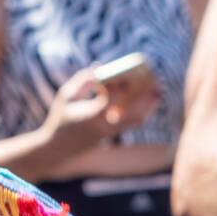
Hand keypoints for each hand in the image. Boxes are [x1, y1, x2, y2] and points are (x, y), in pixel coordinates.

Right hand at [36, 62, 158, 160]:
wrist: (59, 148)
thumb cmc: (60, 119)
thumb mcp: (65, 97)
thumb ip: (81, 81)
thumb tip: (99, 67)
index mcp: (90, 115)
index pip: (112, 99)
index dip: (121, 86)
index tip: (127, 73)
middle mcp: (104, 126)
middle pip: (131, 111)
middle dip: (143, 96)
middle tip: (153, 80)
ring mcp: (110, 133)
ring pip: (136, 120)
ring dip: (148, 105)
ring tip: (157, 91)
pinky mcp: (113, 136)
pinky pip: (133, 124)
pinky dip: (143, 112)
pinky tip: (149, 102)